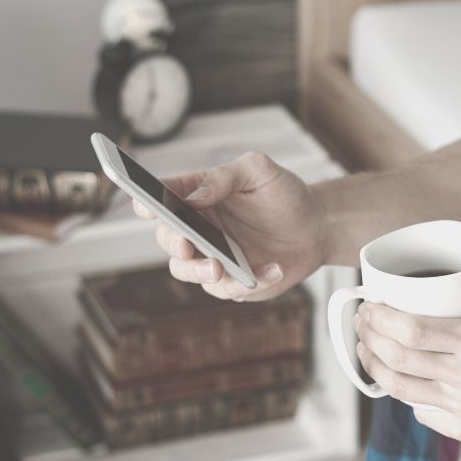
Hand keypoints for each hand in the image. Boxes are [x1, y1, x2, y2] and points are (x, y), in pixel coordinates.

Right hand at [132, 150, 326, 301]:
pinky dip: (252, 281)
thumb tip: (195, 197)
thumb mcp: (258, 171)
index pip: (163, 197)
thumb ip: (225, 176)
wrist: (315, 225)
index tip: (145, 207)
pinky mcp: (233, 281)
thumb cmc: (282, 193)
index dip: (148, 201)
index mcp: (197, 196)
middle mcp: (198, 228)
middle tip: (188, 245)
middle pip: (168, 239)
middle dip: (174, 243)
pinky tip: (275, 268)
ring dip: (199, 272)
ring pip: (186, 271)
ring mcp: (212, 257)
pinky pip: (230, 289)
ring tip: (220, 267)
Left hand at [354, 256, 460, 455]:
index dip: (379, 318)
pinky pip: (421, 410)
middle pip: (397, 357)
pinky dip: (405, 393)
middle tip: (363, 323)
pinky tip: (400, 379)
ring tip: (368, 349)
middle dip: (369, 337)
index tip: (370, 306)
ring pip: (399, 388)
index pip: (410, 329)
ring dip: (375, 366)